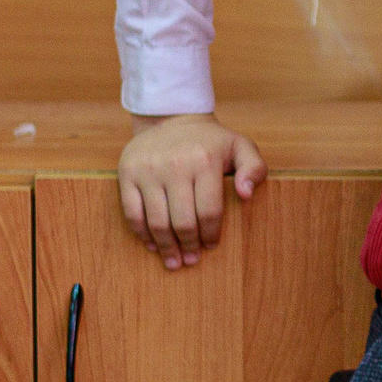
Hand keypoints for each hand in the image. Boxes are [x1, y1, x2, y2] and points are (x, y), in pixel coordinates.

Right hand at [116, 114, 265, 268]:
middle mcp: (175, 165)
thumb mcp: (241, 146)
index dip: (211, 234)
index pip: (209, 210)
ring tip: (174, 261)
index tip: (211, 246)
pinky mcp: (127, 173)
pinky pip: (133, 212)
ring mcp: (148, 170)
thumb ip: (254, 168)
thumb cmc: (211, 141)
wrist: (172, 119)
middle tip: (192, 261)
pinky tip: (153, 245)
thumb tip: (246, 195)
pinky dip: (142, 234)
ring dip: (166, 246)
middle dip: (189, 246)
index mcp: (205, 161)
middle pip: (182, 220)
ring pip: (156, 221)